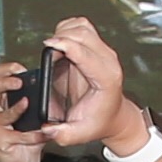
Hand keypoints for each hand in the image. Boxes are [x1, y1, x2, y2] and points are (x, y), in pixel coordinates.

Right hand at [35, 17, 140, 155]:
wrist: (113, 115)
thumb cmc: (99, 121)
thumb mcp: (79, 134)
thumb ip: (63, 134)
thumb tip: (47, 128)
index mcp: (106, 79)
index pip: (86, 53)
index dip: (65, 45)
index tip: (50, 45)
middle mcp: (108, 61)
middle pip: (83, 34)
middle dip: (61, 37)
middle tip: (48, 50)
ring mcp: (104, 52)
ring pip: (82, 26)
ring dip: (64, 31)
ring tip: (54, 46)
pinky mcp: (97, 47)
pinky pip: (82, 27)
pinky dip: (68, 29)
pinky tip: (61, 42)